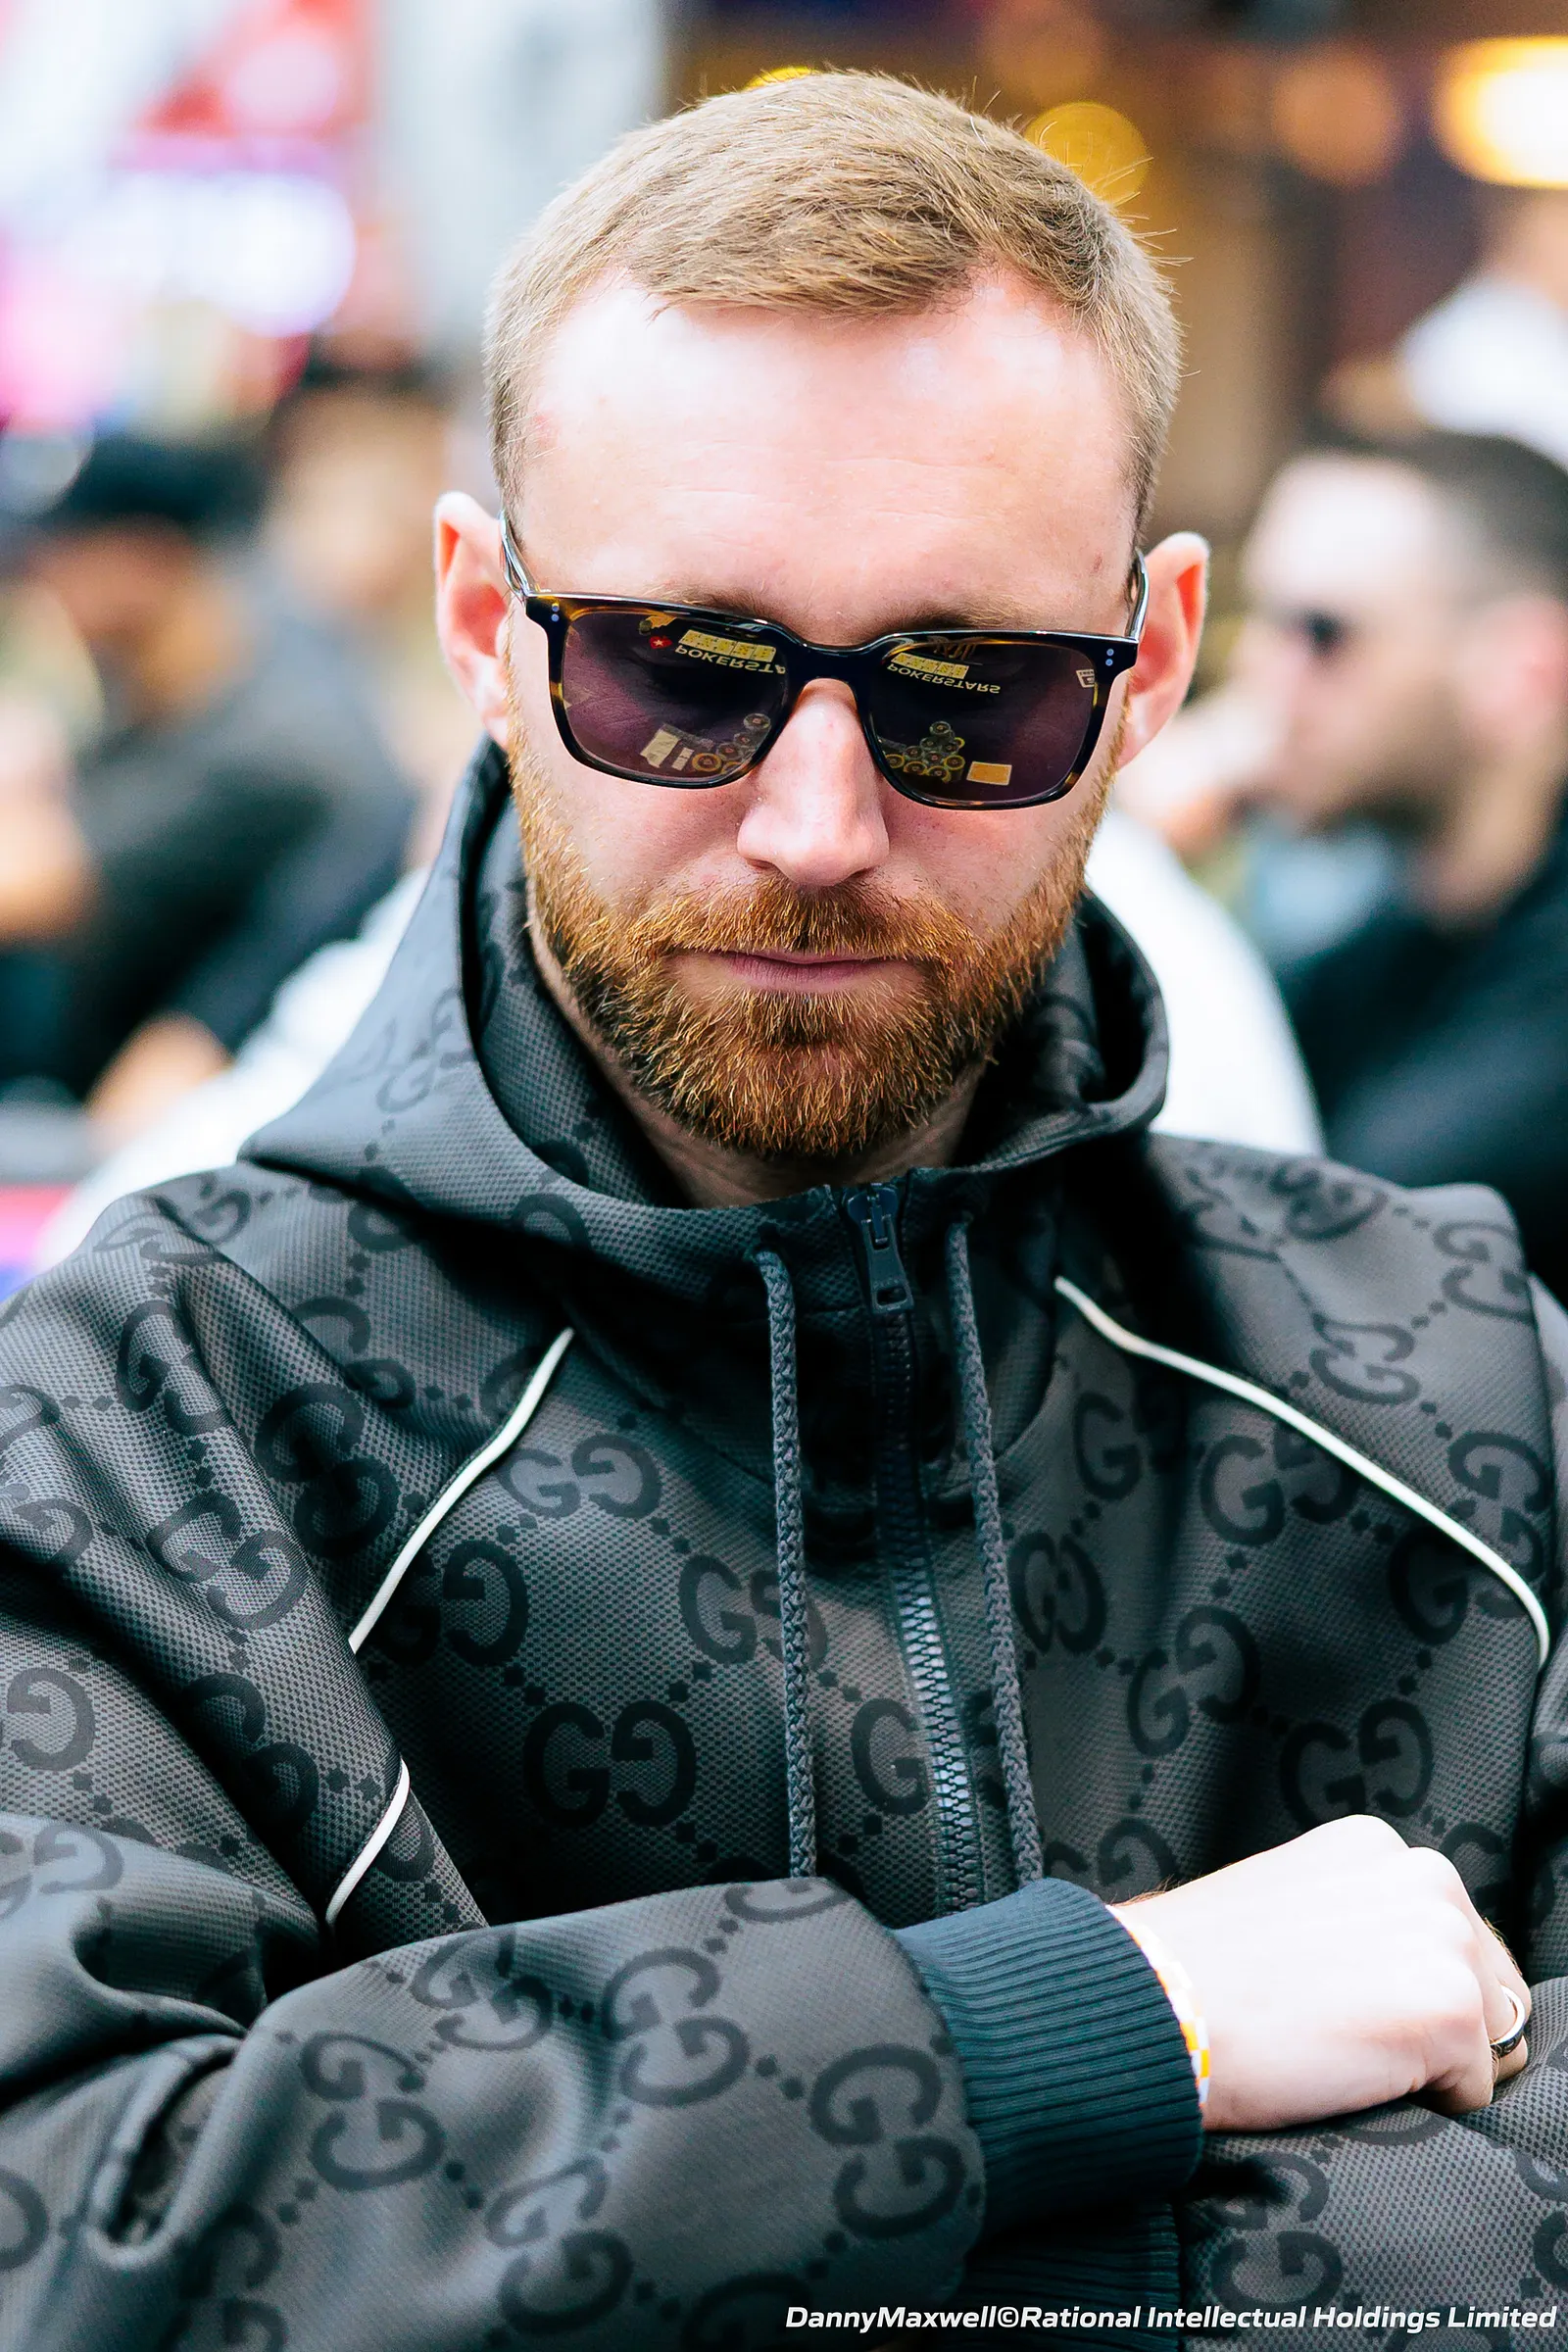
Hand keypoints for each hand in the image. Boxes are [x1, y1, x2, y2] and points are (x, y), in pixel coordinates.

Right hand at [1112, 1816, 1529, 2132]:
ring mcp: (1441, 1936)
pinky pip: (1472, 2091)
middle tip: (1339, 2038)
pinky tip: (1346, 2075)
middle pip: (1485, 1984)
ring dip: (1429, 2064)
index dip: (1403, 1989)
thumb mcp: (1283, 1904)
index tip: (1339, 2007)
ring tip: (1339, 2052)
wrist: (1155, 2002)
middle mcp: (1421, 1874)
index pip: (1445, 1935)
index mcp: (1375, 1846)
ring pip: (1484, 2037)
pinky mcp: (1447, 2005)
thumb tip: (1387, 1974)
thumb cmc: (1194, 1969)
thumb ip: (1349, 1916)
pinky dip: (1423, 2107)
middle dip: (1434, 2026)